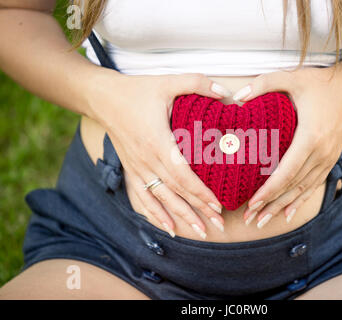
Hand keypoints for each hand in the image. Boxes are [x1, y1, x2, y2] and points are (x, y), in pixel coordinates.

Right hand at [89, 72, 231, 237]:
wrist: (103, 98)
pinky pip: (141, 198)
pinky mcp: (131, 170)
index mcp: (157, 142)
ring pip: (160, 199)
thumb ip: (197, 83)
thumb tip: (225, 92)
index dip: (200, 192)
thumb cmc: (137, 90)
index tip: (218, 205)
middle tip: (218, 225)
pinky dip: (154, 214)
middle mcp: (146, 160)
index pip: (182, 175)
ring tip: (199, 232)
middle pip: (175, 192)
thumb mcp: (168, 82)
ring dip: (180, 217)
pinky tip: (167, 228)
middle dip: (197, 210)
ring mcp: (137, 168)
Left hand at [232, 66, 341, 227]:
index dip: (269, 190)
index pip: (287, 171)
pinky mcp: (330, 160)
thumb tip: (236, 98)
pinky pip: (314, 186)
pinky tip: (287, 214)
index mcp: (310, 137)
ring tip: (262, 222)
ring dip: (281, 207)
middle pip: (292, 186)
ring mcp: (327, 159)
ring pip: (302, 190)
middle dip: (270, 204)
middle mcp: (321, 153)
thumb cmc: (320, 83)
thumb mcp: (291, 77)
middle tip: (249, 219)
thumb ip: (263, 84)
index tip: (252, 203)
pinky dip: (299, 201)